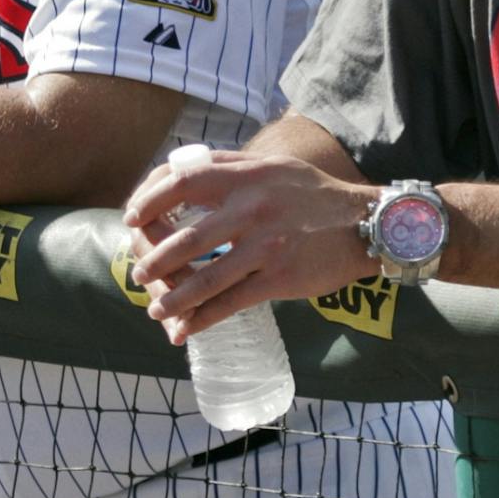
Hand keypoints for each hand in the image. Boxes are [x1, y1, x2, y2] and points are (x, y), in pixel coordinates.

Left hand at [122, 151, 378, 344]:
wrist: (366, 224)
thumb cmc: (314, 195)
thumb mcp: (274, 167)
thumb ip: (232, 168)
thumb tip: (181, 171)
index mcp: (248, 175)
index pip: (182, 181)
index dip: (149, 201)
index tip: (132, 218)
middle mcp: (253, 207)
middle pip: (185, 238)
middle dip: (153, 261)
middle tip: (139, 273)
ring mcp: (266, 244)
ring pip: (204, 278)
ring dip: (172, 298)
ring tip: (155, 309)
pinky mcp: (279, 278)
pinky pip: (230, 303)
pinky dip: (202, 320)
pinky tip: (185, 330)